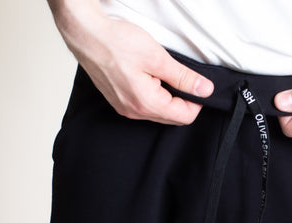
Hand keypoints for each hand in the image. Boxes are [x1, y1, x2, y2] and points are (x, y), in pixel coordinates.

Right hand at [54, 7, 213, 124]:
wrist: (87, 36)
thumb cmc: (117, 43)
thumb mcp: (158, 58)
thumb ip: (184, 78)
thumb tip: (204, 90)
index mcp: (147, 104)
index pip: (184, 117)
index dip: (196, 102)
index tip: (198, 85)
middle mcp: (134, 112)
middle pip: (172, 117)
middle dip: (183, 101)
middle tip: (181, 77)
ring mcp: (125, 108)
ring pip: (158, 113)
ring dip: (168, 97)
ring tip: (162, 74)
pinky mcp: (119, 101)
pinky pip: (145, 107)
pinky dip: (154, 96)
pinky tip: (150, 78)